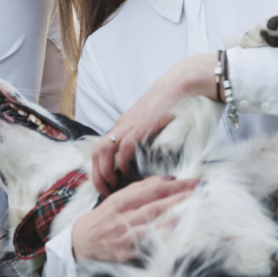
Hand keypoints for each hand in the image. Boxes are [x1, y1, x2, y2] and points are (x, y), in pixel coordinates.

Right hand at [71, 175, 198, 262]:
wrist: (80, 243)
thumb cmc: (102, 219)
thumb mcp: (116, 199)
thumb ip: (141, 189)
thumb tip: (168, 179)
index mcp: (121, 200)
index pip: (153, 189)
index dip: (176, 184)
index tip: (196, 181)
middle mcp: (123, 215)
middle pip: (156, 203)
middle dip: (181, 196)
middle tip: (203, 191)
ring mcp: (125, 234)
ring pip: (152, 221)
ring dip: (174, 213)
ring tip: (194, 207)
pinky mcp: (126, 252)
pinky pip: (147, 243)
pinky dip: (162, 236)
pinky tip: (176, 232)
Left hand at [92, 53, 216, 196]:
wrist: (181, 85)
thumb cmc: (171, 103)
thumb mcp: (152, 123)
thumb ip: (146, 137)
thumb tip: (148, 156)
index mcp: (123, 126)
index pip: (101, 149)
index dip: (99, 168)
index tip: (104, 184)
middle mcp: (121, 126)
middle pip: (97, 152)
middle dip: (97, 175)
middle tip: (103, 191)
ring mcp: (129, 125)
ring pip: (104, 151)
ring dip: (105, 172)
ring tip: (112, 186)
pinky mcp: (140, 126)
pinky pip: (124, 147)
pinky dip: (122, 162)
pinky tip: (126, 172)